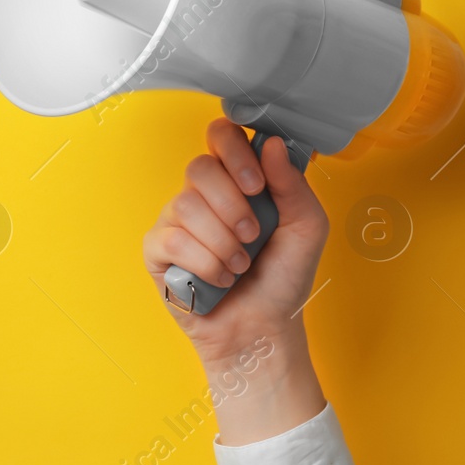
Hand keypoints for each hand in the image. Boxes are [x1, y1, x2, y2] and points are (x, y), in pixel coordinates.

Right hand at [142, 119, 328, 442]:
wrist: (264, 328)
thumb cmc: (283, 279)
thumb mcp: (306, 228)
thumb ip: (293, 184)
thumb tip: (272, 144)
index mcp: (237, 181)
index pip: (220, 136)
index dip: (234, 152)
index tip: (255, 184)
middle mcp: (203, 195)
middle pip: (199, 167)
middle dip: (232, 205)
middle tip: (252, 235)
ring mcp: (176, 220)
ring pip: (186, 206)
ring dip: (223, 243)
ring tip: (239, 265)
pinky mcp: (158, 250)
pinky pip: (172, 240)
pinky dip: (204, 263)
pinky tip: (219, 278)